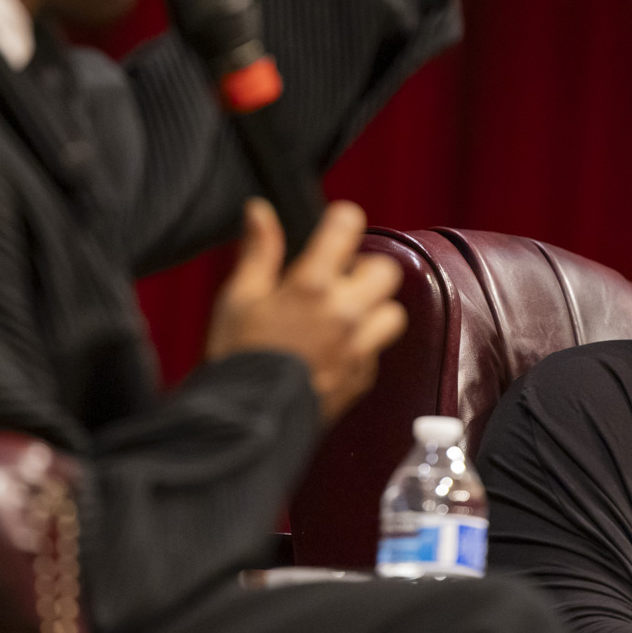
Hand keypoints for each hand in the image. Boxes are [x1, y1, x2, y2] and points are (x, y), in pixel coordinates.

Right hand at [206, 198, 406, 421]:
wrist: (246, 422)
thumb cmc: (237, 356)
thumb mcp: (239, 297)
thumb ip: (258, 251)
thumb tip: (260, 210)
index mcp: (311, 285)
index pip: (347, 226)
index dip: (341, 221)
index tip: (333, 227)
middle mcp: (344, 312)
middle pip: (386, 270)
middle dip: (365, 270)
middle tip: (338, 281)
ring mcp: (358, 347)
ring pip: (393, 313)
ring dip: (374, 310)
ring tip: (345, 317)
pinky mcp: (363, 377)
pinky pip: (378, 351)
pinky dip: (364, 347)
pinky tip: (336, 351)